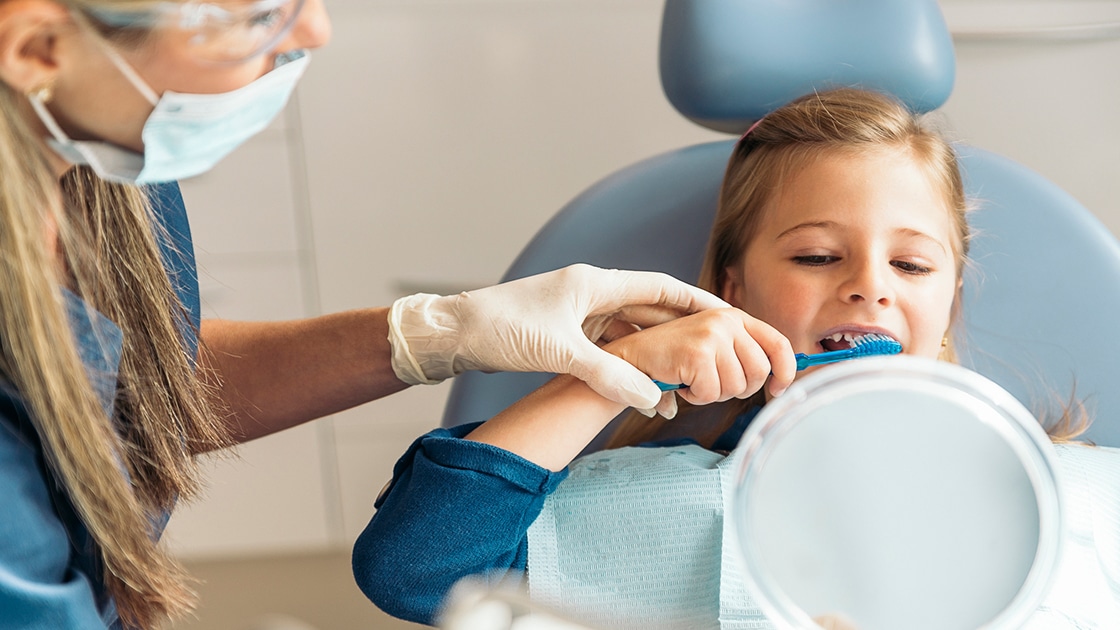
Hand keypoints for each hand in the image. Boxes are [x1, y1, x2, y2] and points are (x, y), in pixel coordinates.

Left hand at [387, 264, 729, 408]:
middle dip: (683, 336)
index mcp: (593, 284)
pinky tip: (641, 391)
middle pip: (650, 313)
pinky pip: (608, 350)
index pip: (660, 288)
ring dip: (654, 358)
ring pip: (630, 336)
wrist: (452, 334)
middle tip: (716, 357)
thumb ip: (608, 374)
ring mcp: (577, 315)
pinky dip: (627, 368)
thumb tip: (652, 397)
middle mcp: (590, 294)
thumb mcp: (559, 352)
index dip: (697, 303)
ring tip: (682, 388)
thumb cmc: (499, 329)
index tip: (730, 315)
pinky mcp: (564, 335)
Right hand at [603, 308, 795, 417]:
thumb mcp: (715, 346)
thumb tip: (781, 377)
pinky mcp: (696, 353)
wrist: (632, 358)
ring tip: (694, 380)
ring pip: (737, 386)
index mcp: (734, 316)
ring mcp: (711, 335)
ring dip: (714, 394)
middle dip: (740, 389)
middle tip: (714, 384)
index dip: (785, 371)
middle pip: (760, 372)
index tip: (778, 389)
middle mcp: (726, 320)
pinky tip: (682, 383)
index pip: (778, 343)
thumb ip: (744, 353)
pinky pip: (712, 393)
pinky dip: (696, 397)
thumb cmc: (674, 358)